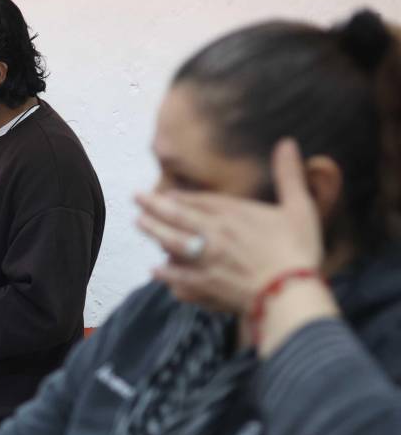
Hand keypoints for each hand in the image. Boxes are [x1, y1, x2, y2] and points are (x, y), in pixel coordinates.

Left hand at [135, 139, 323, 315]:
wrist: (288, 293)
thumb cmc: (298, 250)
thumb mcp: (300, 207)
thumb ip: (289, 175)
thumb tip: (287, 142)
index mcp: (234, 214)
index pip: (199, 201)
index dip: (179, 196)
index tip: (164, 192)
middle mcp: (213, 234)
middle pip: (177, 217)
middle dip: (154, 206)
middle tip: (135, 198)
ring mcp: (205, 260)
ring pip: (172, 242)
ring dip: (153, 232)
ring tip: (138, 223)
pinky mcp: (204, 285)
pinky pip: (178, 277)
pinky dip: (166, 273)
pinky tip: (154, 270)